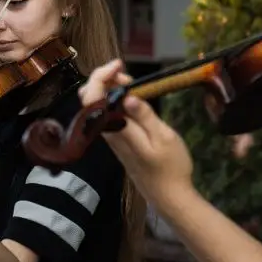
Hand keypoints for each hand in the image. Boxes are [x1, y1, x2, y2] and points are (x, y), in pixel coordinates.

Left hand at [79, 60, 193, 196]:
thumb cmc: (171, 167)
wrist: (169, 196)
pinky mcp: (117, 140)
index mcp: (117, 130)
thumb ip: (145, 116)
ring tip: (132, 81)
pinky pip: (107, 114)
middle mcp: (108, 133)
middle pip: (90, 99)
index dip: (100, 76)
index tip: (119, 65)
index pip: (92, 99)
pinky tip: (131, 96)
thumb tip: (128, 96)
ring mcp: (111, 137)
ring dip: (110, 88)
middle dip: (103, 78)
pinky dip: (114, 99)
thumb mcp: (164, 138)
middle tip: (126, 72)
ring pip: (97, 106)